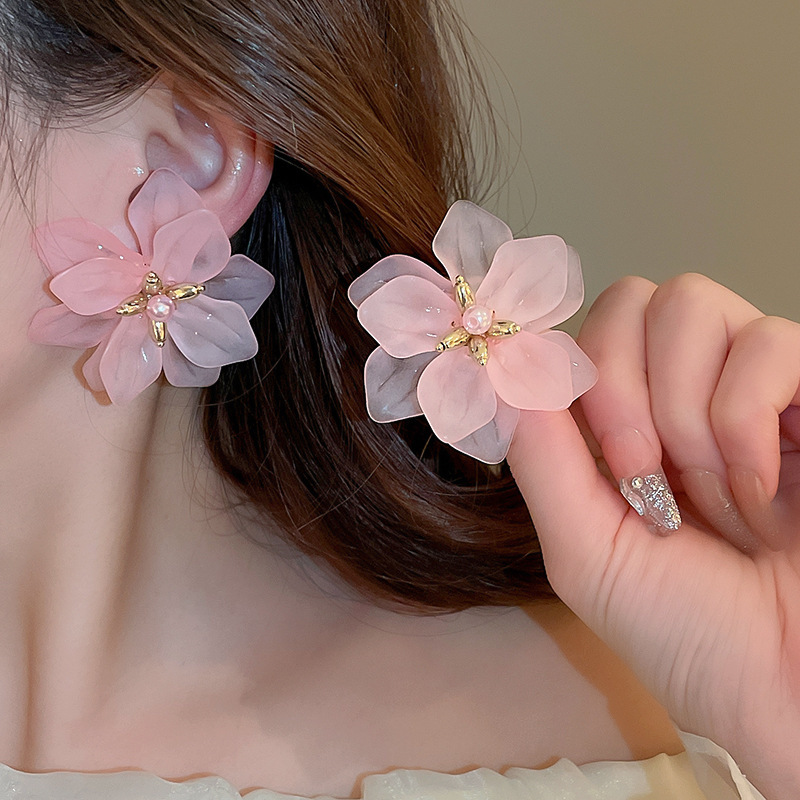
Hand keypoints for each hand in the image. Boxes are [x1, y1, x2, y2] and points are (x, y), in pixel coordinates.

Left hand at [507, 274, 799, 799]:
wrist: (784, 684)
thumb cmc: (686, 629)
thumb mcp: (586, 549)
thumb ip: (541, 458)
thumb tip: (501, 370)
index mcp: (621, 422)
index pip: (578, 333)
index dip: (567, 370)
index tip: (580, 440)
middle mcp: (682, 387)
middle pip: (631, 298)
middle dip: (621, 390)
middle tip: (641, 477)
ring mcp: (750, 381)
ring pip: (692, 303)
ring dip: (685, 414)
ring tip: (710, 496)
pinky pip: (769, 343)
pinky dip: (746, 424)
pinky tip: (762, 492)